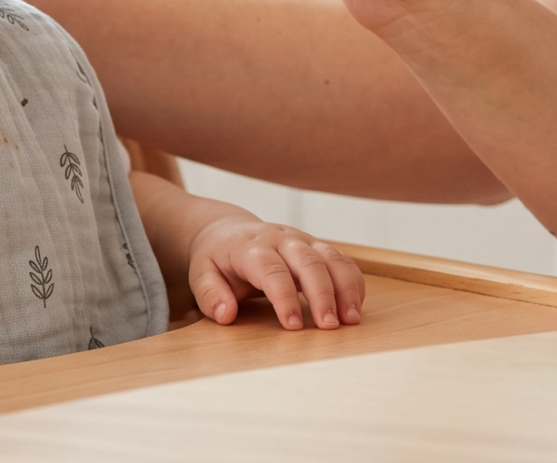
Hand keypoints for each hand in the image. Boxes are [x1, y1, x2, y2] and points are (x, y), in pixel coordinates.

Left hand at [186, 215, 365, 330]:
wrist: (226, 230)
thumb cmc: (216, 258)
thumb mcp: (201, 274)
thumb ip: (209, 294)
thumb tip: (226, 313)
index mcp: (251, 247)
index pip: (271, 269)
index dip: (284, 297)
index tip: (292, 327)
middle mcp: (281, 239)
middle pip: (309, 261)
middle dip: (323, 293)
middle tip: (329, 326)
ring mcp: (302, 241)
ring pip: (332, 257)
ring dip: (345, 287)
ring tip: (351, 320)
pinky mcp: (316, 247)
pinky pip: (342, 259)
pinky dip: (353, 281)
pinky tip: (356, 306)